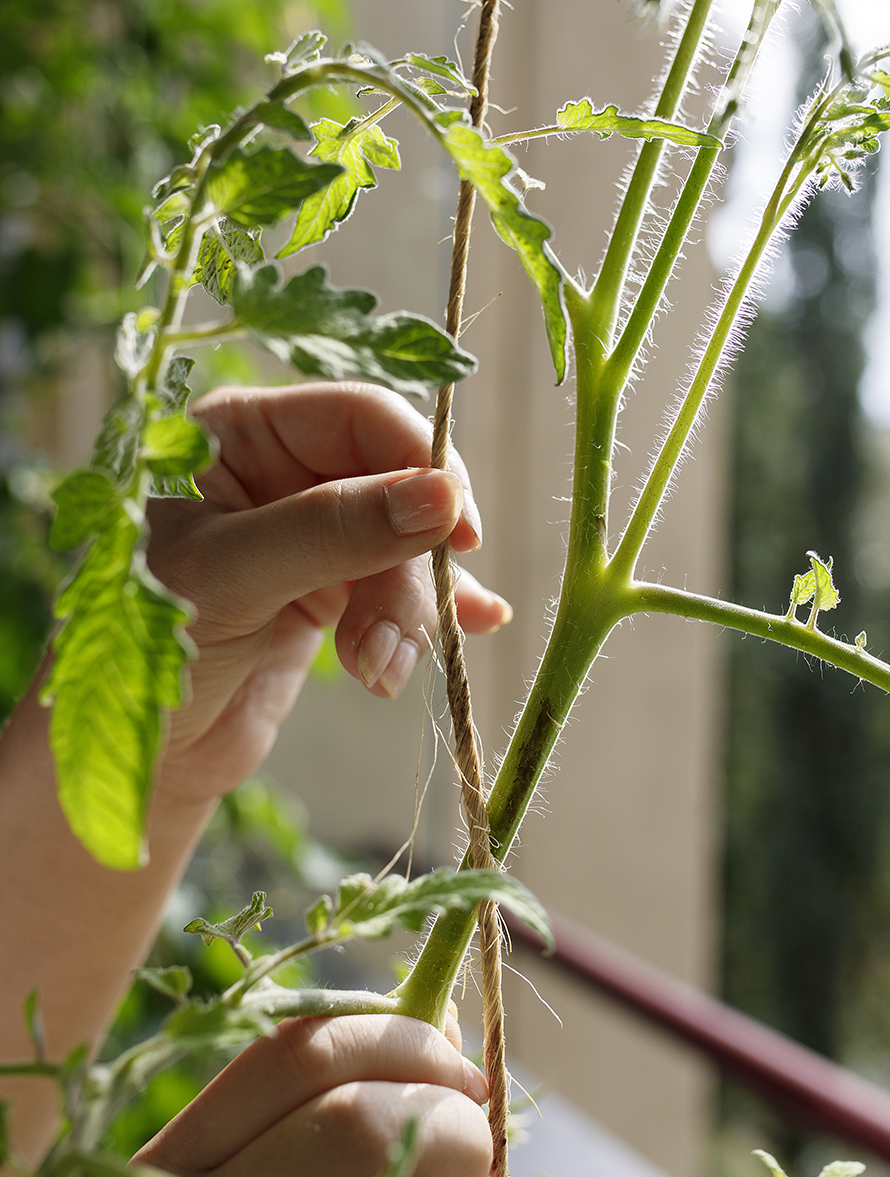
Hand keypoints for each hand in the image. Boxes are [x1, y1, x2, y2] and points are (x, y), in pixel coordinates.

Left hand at [146, 381, 509, 813]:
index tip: (461, 530)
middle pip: (393, 482)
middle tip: (410, 624)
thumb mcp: (234, 576)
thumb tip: (443, 496)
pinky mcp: (327, 592)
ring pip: (404, 543)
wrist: (130, 760)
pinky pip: (400, 586)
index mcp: (232, 433)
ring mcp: (304, 533)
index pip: (357, 416)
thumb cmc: (145, 650)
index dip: (421, 463)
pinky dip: (426, 615)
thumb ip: (334, 529)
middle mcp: (273, 471)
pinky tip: (473, 627)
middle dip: (411, 558)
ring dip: (408, 608)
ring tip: (381, 670)